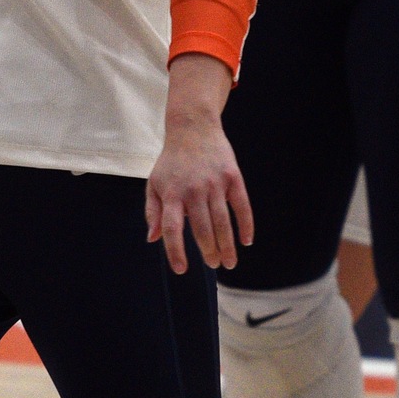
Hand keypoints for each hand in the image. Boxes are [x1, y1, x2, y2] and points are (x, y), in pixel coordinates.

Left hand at [145, 54, 251, 271]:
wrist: (192, 128)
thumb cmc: (171, 162)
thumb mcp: (154, 183)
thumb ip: (153, 212)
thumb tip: (152, 240)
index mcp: (171, 194)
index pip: (172, 229)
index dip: (176, 251)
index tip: (182, 269)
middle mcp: (193, 190)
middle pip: (202, 230)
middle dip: (209, 252)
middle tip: (214, 264)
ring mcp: (214, 184)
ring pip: (223, 223)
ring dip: (228, 246)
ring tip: (230, 262)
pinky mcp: (232, 177)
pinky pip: (242, 206)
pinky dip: (246, 225)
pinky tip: (246, 241)